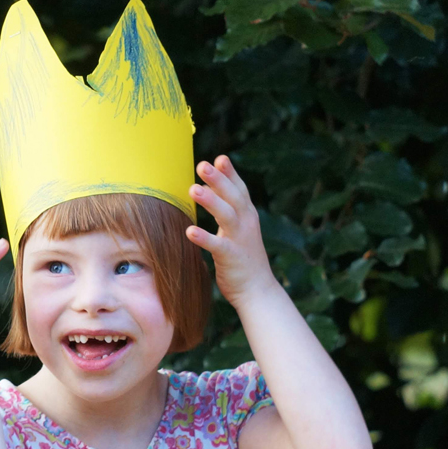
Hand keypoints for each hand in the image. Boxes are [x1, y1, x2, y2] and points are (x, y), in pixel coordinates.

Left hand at [186, 155, 278, 309]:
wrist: (258, 290)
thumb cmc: (244, 258)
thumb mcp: (237, 229)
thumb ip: (225, 208)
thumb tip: (208, 187)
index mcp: (247, 215)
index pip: (239, 189)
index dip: (230, 173)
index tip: (220, 158)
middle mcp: (247, 223)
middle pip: (233, 196)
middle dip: (219, 179)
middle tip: (202, 164)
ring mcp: (241, 240)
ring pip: (227, 215)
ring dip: (211, 201)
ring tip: (193, 189)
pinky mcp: (232, 257)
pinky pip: (217, 245)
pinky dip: (204, 237)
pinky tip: (189, 231)